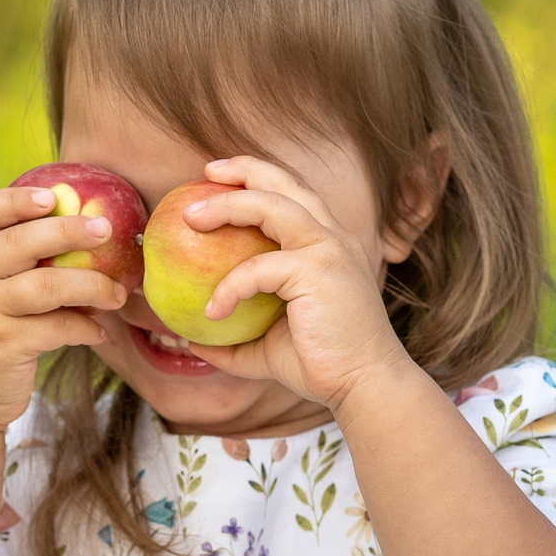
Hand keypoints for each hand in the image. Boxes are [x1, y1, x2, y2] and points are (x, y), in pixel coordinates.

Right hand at [0, 185, 128, 428]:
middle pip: (17, 243)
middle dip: (66, 231)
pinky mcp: (4, 347)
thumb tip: (89, 241)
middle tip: (105, 230)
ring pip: (44, 286)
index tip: (49, 196)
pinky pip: (55, 328)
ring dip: (90, 285)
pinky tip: (100, 331)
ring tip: (117, 292)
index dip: (14, 201)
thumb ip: (20, 267)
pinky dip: (84, 327)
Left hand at [182, 157, 417, 409]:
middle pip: (284, 184)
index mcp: (326, 244)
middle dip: (243, 169)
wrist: (365, 386)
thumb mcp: (267, 347)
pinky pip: (258, 268)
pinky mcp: (319, 272)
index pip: (292, 194)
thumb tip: (192, 341)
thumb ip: (233, 340)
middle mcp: (332, 237)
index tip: (217, 177)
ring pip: (272, 205)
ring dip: (228, 205)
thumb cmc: (321, 364)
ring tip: (191, 219)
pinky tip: (212, 312)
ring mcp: (328, 250)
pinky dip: (229, 287)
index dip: (257, 175)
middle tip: (204, 174)